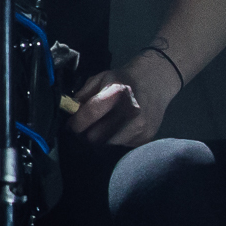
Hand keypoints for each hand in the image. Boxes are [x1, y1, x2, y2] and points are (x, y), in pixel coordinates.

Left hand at [66, 51, 182, 146]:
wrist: (155, 82)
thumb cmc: (123, 80)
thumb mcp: (101, 78)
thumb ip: (83, 95)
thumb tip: (70, 112)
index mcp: (117, 93)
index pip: (90, 114)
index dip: (75, 122)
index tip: (71, 125)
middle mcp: (130, 112)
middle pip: (96, 136)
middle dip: (86, 133)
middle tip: (85, 127)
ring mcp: (140, 128)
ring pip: (107, 145)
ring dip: (100, 139)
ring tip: (101, 128)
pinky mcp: (145, 138)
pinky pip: (120, 147)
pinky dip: (114, 141)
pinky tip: (117, 129)